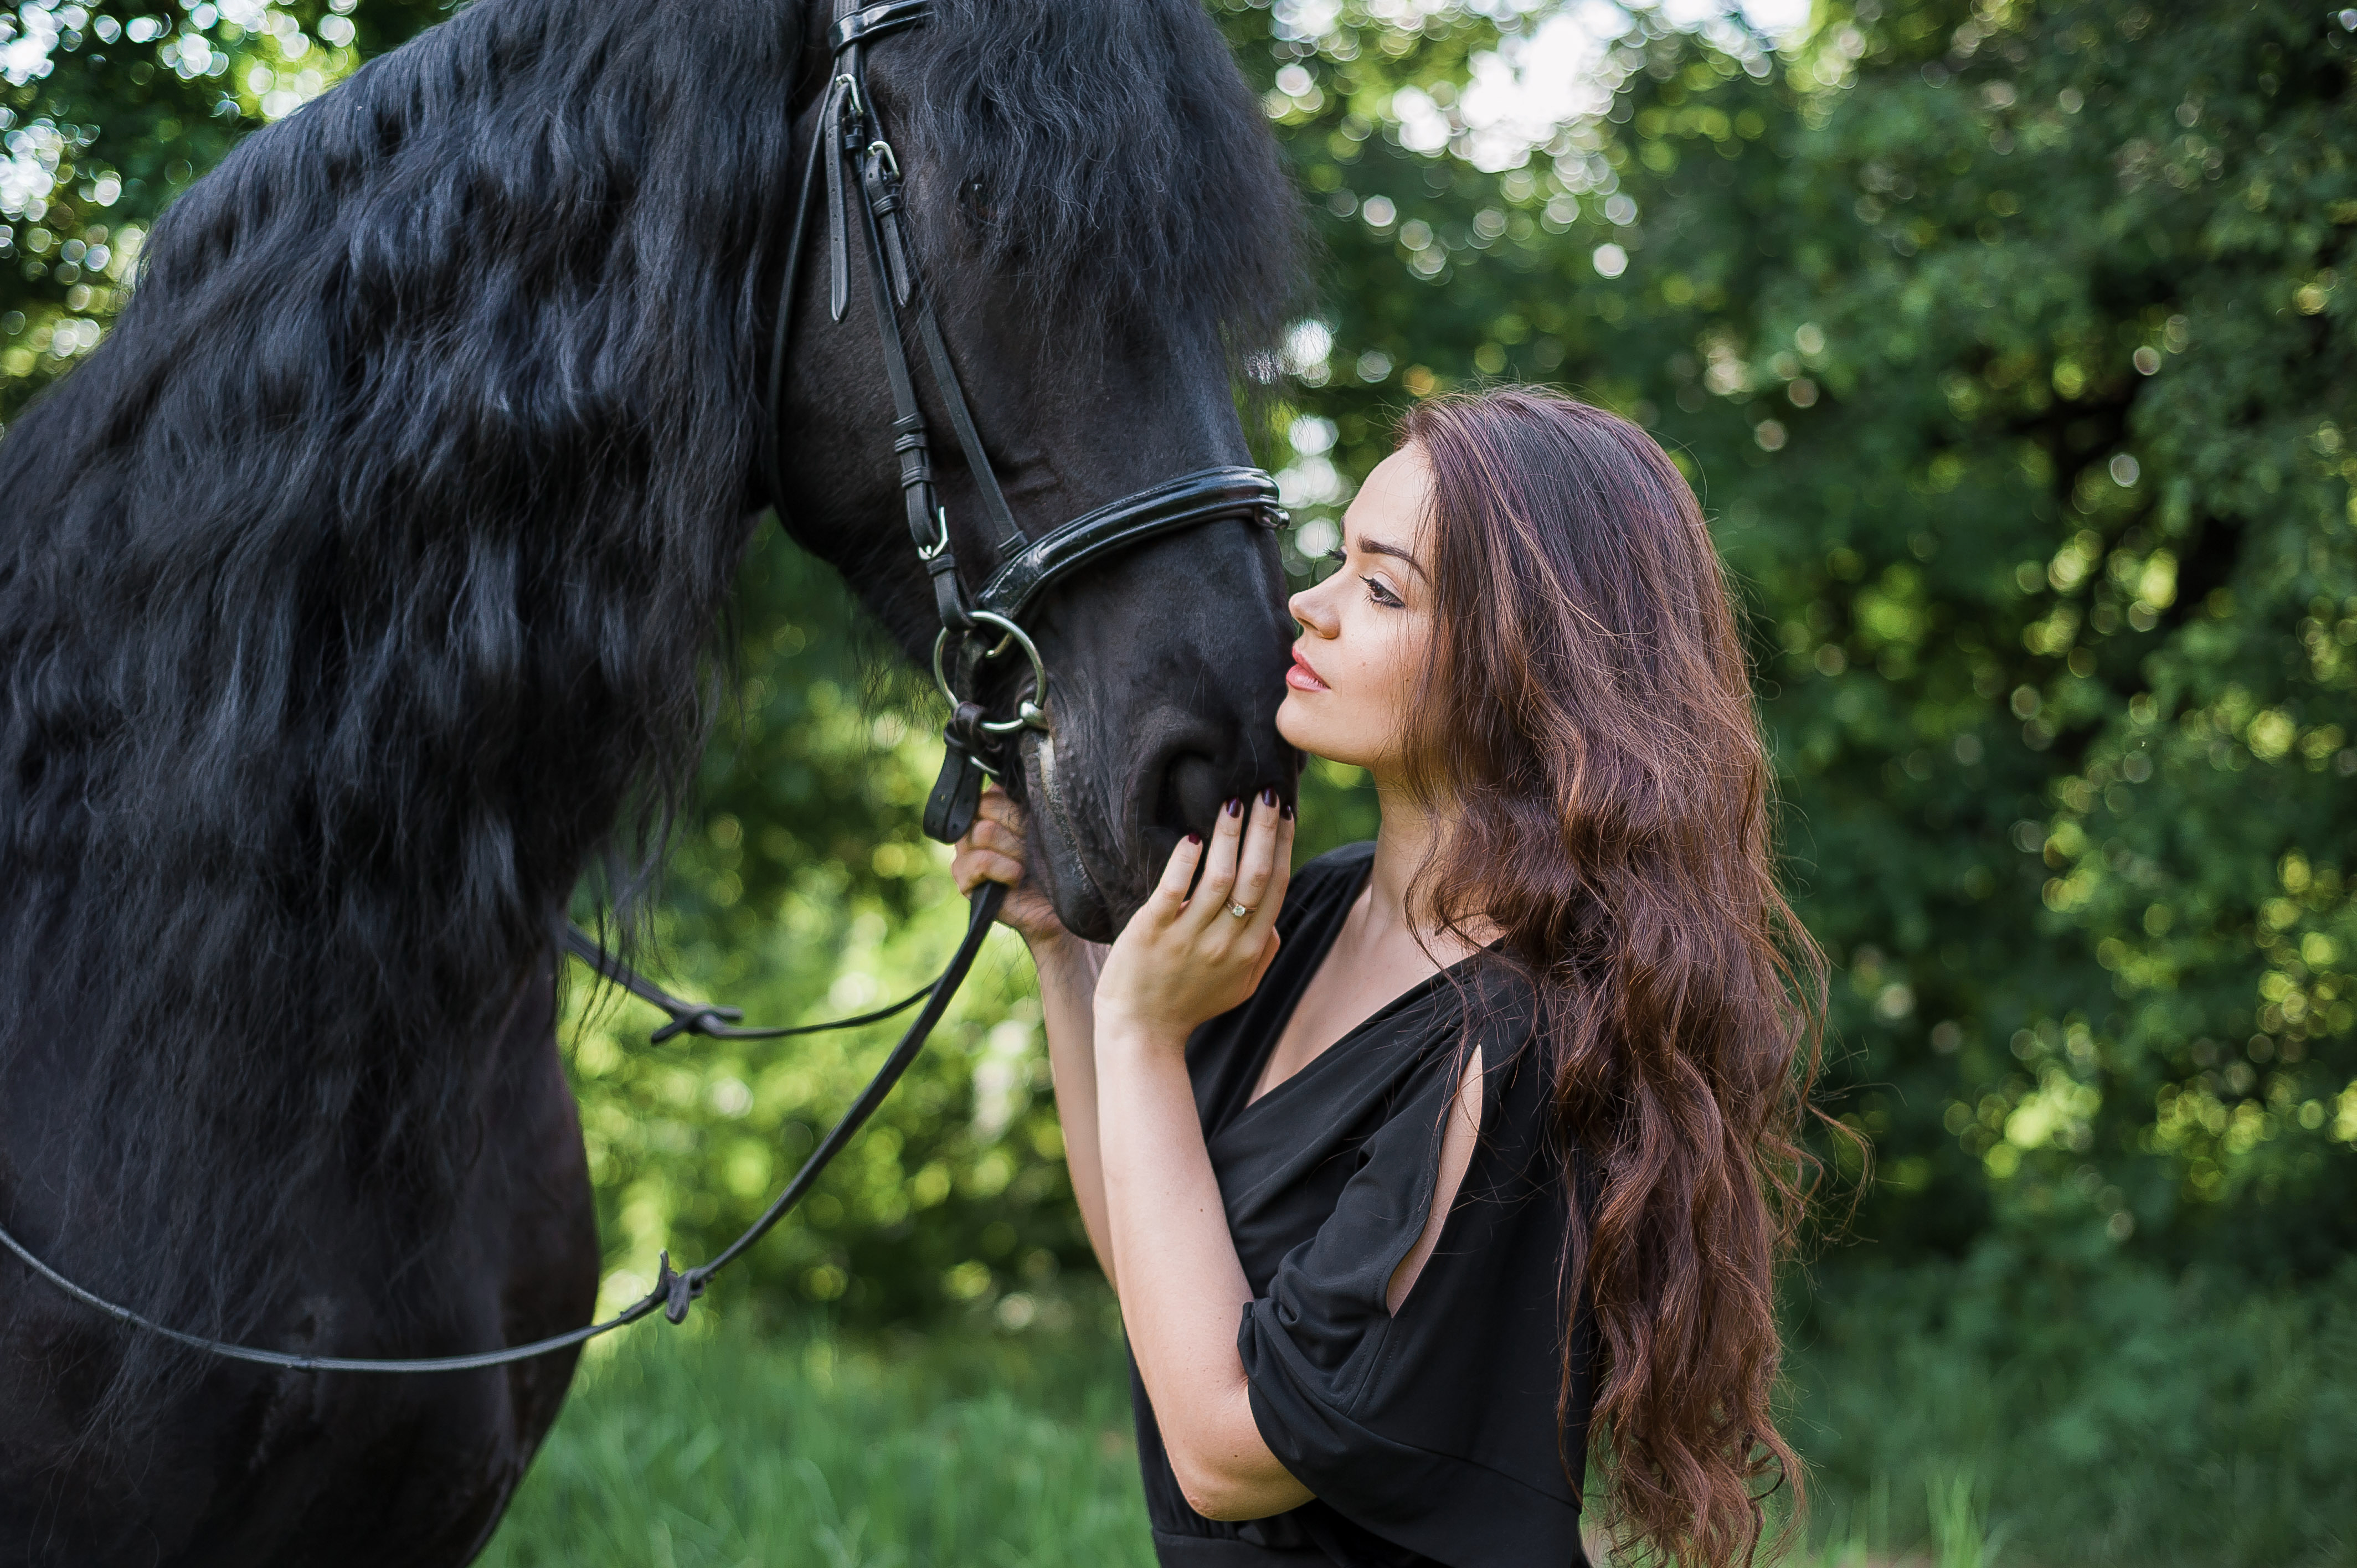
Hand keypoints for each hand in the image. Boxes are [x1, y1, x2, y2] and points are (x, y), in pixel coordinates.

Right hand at [951, 784, 1069, 947]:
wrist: (1057, 908)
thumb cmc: (1054, 864)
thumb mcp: (1044, 827)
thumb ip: (1025, 802)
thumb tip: (1010, 777)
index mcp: (992, 810)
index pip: (992, 789)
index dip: (1015, 803)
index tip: (1034, 819)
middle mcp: (974, 828)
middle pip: (985, 805)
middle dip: (1017, 825)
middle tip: (1034, 845)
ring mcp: (965, 854)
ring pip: (984, 831)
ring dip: (1014, 849)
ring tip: (1027, 865)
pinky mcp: (964, 881)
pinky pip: (978, 862)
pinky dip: (1003, 868)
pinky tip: (1016, 878)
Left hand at [1094, 790, 1294, 1042]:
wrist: (1141, 1031)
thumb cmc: (1190, 1004)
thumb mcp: (1240, 986)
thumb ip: (1263, 953)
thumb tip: (1275, 919)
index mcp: (1249, 949)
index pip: (1274, 886)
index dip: (1283, 846)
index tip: (1286, 811)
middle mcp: (1224, 941)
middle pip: (1254, 876)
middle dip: (1265, 831)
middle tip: (1267, 792)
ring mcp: (1188, 936)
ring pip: (1219, 878)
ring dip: (1229, 837)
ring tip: (1233, 803)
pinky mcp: (1152, 932)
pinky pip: (1172, 891)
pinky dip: (1185, 862)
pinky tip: (1192, 836)